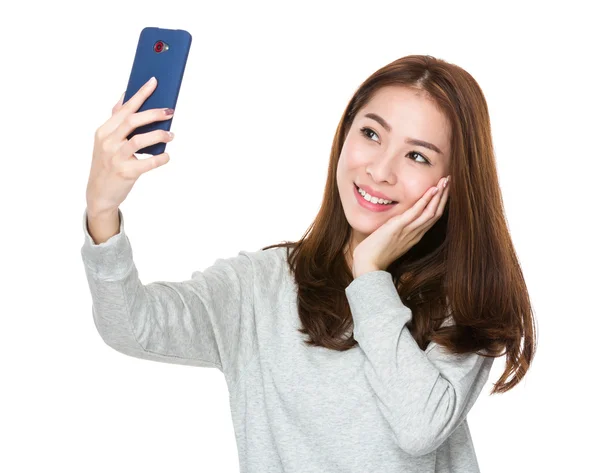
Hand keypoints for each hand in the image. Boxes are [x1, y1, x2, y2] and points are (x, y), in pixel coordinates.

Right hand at [86, 76, 174, 215]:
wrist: (99, 194)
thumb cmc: (107, 164)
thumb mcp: (106, 141)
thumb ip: (116, 121)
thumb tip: (126, 96)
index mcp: (104, 131)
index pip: (124, 108)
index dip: (140, 94)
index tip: (154, 82)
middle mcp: (107, 142)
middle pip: (133, 121)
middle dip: (154, 113)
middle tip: (170, 111)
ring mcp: (115, 157)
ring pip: (140, 140)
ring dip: (159, 134)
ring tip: (171, 134)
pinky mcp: (125, 172)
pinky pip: (147, 162)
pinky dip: (160, 158)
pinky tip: (166, 155)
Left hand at [352, 175, 450, 277]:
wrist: (368, 265)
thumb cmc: (375, 254)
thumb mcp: (391, 240)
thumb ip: (397, 231)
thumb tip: (397, 221)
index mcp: (415, 236)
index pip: (432, 218)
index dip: (440, 203)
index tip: (443, 191)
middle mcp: (416, 234)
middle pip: (436, 213)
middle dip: (444, 196)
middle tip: (448, 181)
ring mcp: (409, 231)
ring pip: (431, 211)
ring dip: (439, 195)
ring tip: (445, 181)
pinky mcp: (399, 227)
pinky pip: (416, 212)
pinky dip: (426, 200)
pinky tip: (432, 190)